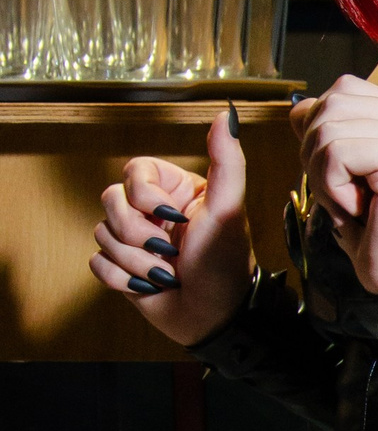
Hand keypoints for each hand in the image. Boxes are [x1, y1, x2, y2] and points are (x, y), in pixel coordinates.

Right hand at [90, 109, 253, 346]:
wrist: (214, 316)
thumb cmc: (225, 261)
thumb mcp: (228, 207)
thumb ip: (227, 160)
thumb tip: (224, 114)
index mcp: (174, 190)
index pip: (133, 171)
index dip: (144, 195)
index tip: (172, 216)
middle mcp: (151, 211)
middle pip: (110, 201)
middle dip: (138, 233)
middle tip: (170, 251)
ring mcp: (134, 239)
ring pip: (101, 233)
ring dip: (136, 260)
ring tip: (167, 273)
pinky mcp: (120, 267)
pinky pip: (96, 263)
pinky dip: (121, 278)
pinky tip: (148, 286)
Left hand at [292, 77, 377, 296]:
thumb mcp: (347, 173)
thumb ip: (329, 134)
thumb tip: (299, 109)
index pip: (346, 90)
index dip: (323, 127)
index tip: (343, 174)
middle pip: (333, 102)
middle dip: (316, 150)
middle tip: (342, 192)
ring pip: (328, 127)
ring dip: (323, 173)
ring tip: (351, 202)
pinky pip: (335, 153)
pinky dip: (332, 186)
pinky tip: (357, 208)